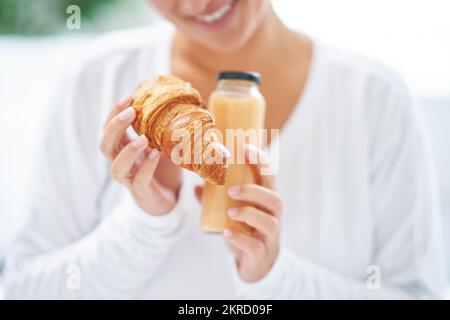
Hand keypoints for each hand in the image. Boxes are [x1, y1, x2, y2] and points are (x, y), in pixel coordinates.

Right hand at [100, 96, 181, 214]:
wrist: (170, 198)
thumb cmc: (164, 167)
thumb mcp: (165, 142)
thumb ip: (166, 125)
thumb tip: (181, 94)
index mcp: (123, 148)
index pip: (110, 128)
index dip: (115, 112)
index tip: (129, 97)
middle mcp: (121, 162)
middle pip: (106, 144)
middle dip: (115, 126)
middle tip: (132, 112)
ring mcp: (129, 178)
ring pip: (116, 166)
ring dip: (128, 150)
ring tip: (143, 138)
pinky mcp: (141, 191)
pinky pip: (139, 180)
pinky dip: (146, 166)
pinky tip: (155, 154)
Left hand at [195, 145, 281, 282]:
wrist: (259, 265)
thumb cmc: (247, 231)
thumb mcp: (234, 214)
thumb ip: (216, 202)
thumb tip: (195, 187)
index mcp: (266, 201)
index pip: (270, 177)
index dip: (260, 161)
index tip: (245, 148)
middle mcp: (273, 216)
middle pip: (274, 199)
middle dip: (254, 191)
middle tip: (231, 190)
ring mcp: (270, 236)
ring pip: (269, 222)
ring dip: (248, 214)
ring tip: (231, 213)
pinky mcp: (261, 253)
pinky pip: (255, 246)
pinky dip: (240, 239)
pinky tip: (227, 234)